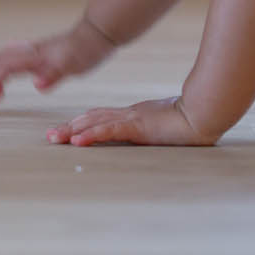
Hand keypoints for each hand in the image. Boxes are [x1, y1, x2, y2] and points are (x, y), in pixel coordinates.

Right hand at [0, 21, 113, 101]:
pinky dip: (0, 62)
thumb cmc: (86, 50)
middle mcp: (31, 51)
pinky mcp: (39, 52)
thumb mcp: (72, 65)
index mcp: (35, 56)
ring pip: (3, 56)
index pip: (6, 67)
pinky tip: (1, 67)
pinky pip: (12, 55)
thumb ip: (54, 74)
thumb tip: (37, 85)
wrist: (97, 33)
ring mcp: (34, 50)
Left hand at [47, 96, 217, 145]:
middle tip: (49, 136)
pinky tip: (78, 141)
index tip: (65, 130)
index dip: (81, 122)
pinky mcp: (138, 126)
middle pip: (92, 118)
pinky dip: (92, 135)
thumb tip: (151, 134)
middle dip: (69, 127)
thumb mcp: (166, 126)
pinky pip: (110, 131)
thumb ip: (154, 129)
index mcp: (134, 114)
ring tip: (54, 139)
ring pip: (95, 123)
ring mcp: (132, 118)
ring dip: (73, 131)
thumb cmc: (191, 122)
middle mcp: (129, 113)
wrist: (206, 114)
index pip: (101, 117)